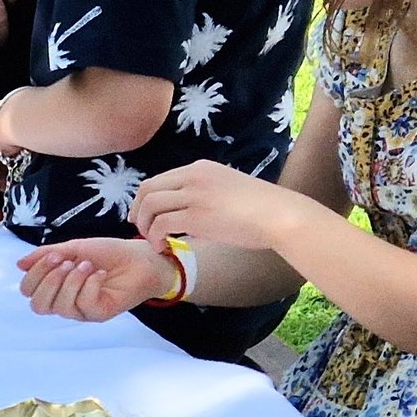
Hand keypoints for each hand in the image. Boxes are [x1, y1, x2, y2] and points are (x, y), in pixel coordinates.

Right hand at [16, 237, 178, 322]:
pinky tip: (101, 274)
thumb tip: (19, 264)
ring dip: (72, 281)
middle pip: (38, 305)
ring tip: (88, 265)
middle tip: (66, 261)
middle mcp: (65, 301)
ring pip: (61, 306)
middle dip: (49, 280)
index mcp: (56, 287)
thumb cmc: (109, 254)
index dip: (35, 274)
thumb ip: (47, 256)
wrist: (141, 258)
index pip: (29, 291)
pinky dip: (90, 284)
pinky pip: (84, 304)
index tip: (53, 255)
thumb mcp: (74, 248)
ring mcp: (82, 310)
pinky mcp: (99, 313)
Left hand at [131, 161, 308, 252]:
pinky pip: (161, 224)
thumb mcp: (226, 189)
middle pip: (147, 189)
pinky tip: (164, 248)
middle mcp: (193, 176)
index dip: (145, 200)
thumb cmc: (259, 208)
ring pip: (150, 206)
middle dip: (138, 211)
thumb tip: (187, 212)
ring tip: (155, 242)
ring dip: (145, 226)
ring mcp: (193, 194)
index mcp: (200, 168)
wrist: (278, 214)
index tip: (144, 216)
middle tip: (139, 229)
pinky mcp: (195, 215)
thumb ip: (204, 194)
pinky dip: (155, 238)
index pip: (159, 179)